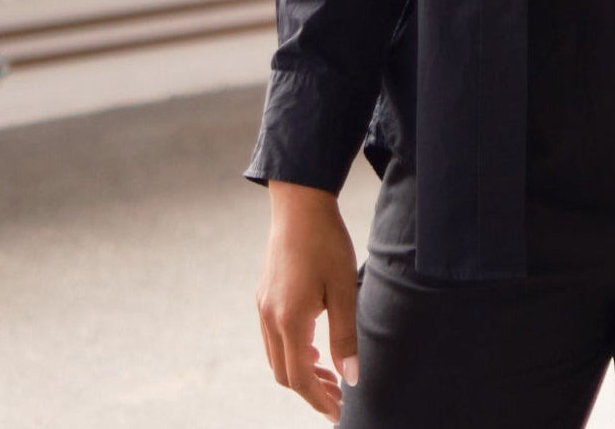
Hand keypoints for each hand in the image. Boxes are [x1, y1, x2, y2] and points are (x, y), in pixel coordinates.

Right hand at [256, 183, 360, 423]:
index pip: (300, 378)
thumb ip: (346, 336)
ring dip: (301, 373)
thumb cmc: (327, 243)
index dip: (319, 400)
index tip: (338, 414)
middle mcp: (269, 318)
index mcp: (289, 320)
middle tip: (339, 400)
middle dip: (311, 392)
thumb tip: (351, 378)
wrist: (299, 205)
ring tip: (331, 377)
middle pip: (284, 374)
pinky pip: (273, 339)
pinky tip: (315, 350)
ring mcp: (262, 308)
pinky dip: (293, 353)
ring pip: (276, 357)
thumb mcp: (344, 290)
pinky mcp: (264, 297)